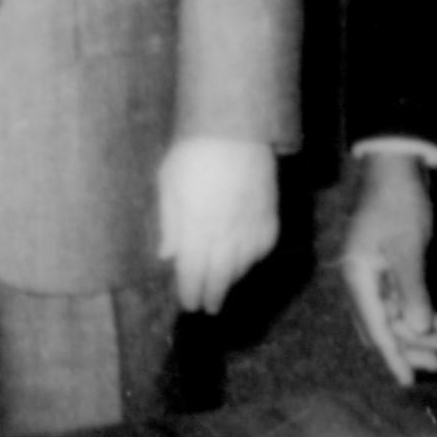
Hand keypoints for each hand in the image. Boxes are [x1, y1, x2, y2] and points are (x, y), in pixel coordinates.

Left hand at [155, 136, 279, 314]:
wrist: (236, 129)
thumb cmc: (193, 153)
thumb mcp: (169, 184)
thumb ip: (170, 223)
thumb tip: (168, 256)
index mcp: (196, 228)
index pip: (192, 273)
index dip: (189, 293)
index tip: (188, 305)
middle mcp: (225, 234)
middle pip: (219, 277)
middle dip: (211, 295)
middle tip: (207, 307)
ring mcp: (250, 227)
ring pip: (241, 267)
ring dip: (230, 279)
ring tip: (222, 285)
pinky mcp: (269, 218)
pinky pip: (260, 249)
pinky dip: (251, 259)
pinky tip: (244, 260)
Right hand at [341, 150, 436, 385]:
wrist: (396, 166)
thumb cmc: (400, 203)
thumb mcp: (409, 247)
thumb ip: (412, 291)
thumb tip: (416, 330)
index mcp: (357, 276)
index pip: (377, 327)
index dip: (394, 356)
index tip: (409, 381)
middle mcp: (360, 279)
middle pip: (384, 326)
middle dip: (412, 345)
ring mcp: (372, 272)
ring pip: (393, 315)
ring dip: (418, 330)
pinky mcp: (385, 266)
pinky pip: (398, 300)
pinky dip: (417, 312)